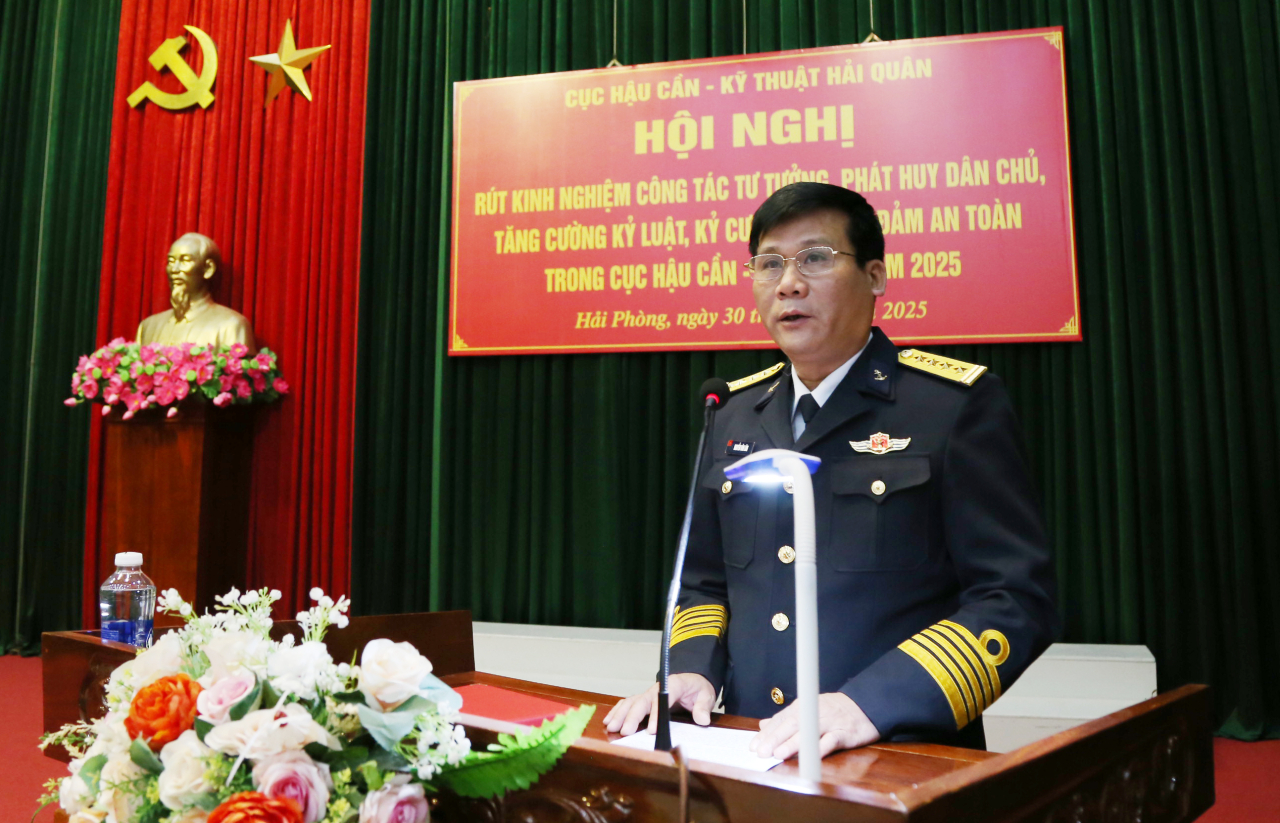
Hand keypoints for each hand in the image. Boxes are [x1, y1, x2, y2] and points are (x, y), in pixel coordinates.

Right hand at [603, 673, 715, 735]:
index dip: (656, 716)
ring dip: (620, 714)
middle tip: (625, 732)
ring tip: (611, 727)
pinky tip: (608, 720)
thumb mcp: (706, 695)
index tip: (651, 731)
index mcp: (673, 685)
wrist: (693, 680)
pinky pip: (628, 703)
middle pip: (642, 701)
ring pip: (631, 702)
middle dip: (632, 717)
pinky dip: (617, 711)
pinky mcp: (644, 699)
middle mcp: (657, 688)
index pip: (662, 701)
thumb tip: (702, 720)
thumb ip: (703, 707)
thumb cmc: (697, 688)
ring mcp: (648, 693)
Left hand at [749, 692, 878, 758]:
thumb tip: (763, 724)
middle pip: (791, 725)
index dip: (767, 733)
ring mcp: (829, 722)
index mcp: (803, 707)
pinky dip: (820, 748)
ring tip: (778, 753)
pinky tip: (810, 757)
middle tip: (760, 751)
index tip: (753, 745)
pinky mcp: (844, 732)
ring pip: (808, 732)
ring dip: (792, 743)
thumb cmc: (834, 710)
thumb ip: (785, 718)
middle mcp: (813, 712)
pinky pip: (831, 740)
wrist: (866, 705)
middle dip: (774, 738)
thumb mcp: (808, 708)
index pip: (781, 720)